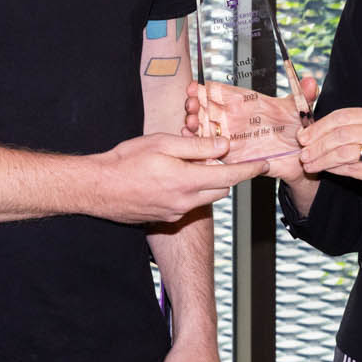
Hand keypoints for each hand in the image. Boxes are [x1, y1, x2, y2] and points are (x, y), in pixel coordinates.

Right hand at [90, 134, 267, 224]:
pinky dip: (189, 190)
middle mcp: (185, 201)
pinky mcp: (166, 218)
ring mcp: (175, 212)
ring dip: (205, 181)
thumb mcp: (161, 144)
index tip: (264, 164)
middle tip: (216, 155)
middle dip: (225, 173)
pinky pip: (188, 203)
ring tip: (187, 163)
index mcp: (186, 180)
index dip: (250, 169)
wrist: (97, 189)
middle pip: (221, 188)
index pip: (229, 176)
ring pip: (205, 196)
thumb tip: (223, 146)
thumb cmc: (125, 162)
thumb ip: (196, 147)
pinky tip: (169, 177)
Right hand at [188, 78, 318, 181]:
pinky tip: (192, 144)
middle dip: (193, 105)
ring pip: (203, 129)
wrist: (300, 158)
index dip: (204, 89)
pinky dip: (197, 148)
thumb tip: (311, 81)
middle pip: (205, 108)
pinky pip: (209, 152)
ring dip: (192, 125)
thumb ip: (304, 95)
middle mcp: (233, 118)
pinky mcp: (230, 156)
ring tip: (189, 123)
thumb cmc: (296, 130)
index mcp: (245, 103)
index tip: (195, 88)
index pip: (219, 92)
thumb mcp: (299, 110)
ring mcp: (229, 137)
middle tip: (190, 106)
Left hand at [298, 107, 361, 212]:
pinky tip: (324, 170)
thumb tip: (314, 131)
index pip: (343, 116)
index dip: (319, 126)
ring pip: (344, 152)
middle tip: (303, 152)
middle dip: (317, 143)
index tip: (303, 135)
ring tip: (309, 163)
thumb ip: (351, 127)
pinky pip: (351, 168)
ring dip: (322, 158)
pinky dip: (334, 169)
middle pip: (341, 133)